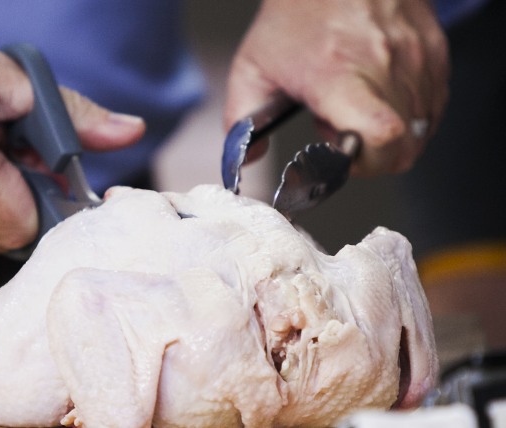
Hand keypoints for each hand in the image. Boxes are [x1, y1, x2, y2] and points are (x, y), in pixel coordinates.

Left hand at [225, 0, 448, 174]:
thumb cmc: (296, 14)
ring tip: (357, 106)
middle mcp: (384, 67)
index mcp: (337, 76)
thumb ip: (242, 120)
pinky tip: (378, 97)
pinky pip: (431, 109)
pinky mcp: (435, 53)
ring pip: (419, 132)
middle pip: (402, 149)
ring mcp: (416, 59)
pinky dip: (408, 117)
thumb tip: (247, 158)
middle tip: (341, 130)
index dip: (365, 162)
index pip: (379, 134)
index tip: (339, 156)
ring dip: (388, 136)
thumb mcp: (253, 67)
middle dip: (371, 157)